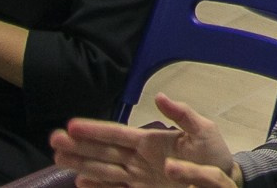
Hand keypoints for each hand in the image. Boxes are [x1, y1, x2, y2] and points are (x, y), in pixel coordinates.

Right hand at [53, 94, 238, 187]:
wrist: (223, 176)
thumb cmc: (212, 152)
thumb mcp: (202, 129)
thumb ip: (182, 115)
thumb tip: (159, 97)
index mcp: (150, 140)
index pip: (116, 133)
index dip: (94, 129)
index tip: (71, 124)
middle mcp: (138, 157)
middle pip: (102, 150)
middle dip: (78, 145)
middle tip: (53, 140)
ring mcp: (137, 175)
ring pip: (103, 168)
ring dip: (81, 163)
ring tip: (58, 157)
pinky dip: (97, 186)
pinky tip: (80, 182)